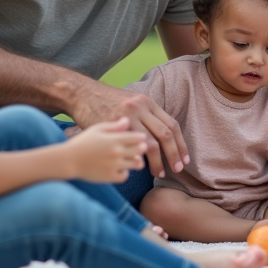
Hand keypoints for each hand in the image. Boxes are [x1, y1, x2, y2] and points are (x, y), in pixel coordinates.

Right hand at [67, 118, 147, 182]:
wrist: (68, 160)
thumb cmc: (82, 142)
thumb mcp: (97, 129)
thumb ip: (114, 126)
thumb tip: (127, 121)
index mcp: (114, 139)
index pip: (138, 137)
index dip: (141, 137)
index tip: (140, 138)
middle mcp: (116, 152)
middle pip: (140, 150)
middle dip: (142, 148)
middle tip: (139, 148)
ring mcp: (114, 165)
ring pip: (136, 164)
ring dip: (135, 161)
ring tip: (132, 159)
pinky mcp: (109, 177)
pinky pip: (124, 176)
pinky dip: (124, 172)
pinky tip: (120, 168)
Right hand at [70, 82, 188, 178]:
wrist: (82, 94)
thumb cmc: (107, 101)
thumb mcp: (131, 101)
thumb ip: (146, 115)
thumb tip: (161, 132)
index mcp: (147, 102)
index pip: (171, 125)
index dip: (181, 144)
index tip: (185, 159)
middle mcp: (140, 108)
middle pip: (164, 134)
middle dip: (174, 154)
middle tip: (178, 169)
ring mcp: (126, 118)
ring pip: (149, 143)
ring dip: (157, 161)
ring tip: (159, 173)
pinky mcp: (112, 127)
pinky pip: (130, 147)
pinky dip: (137, 159)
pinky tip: (139, 168)